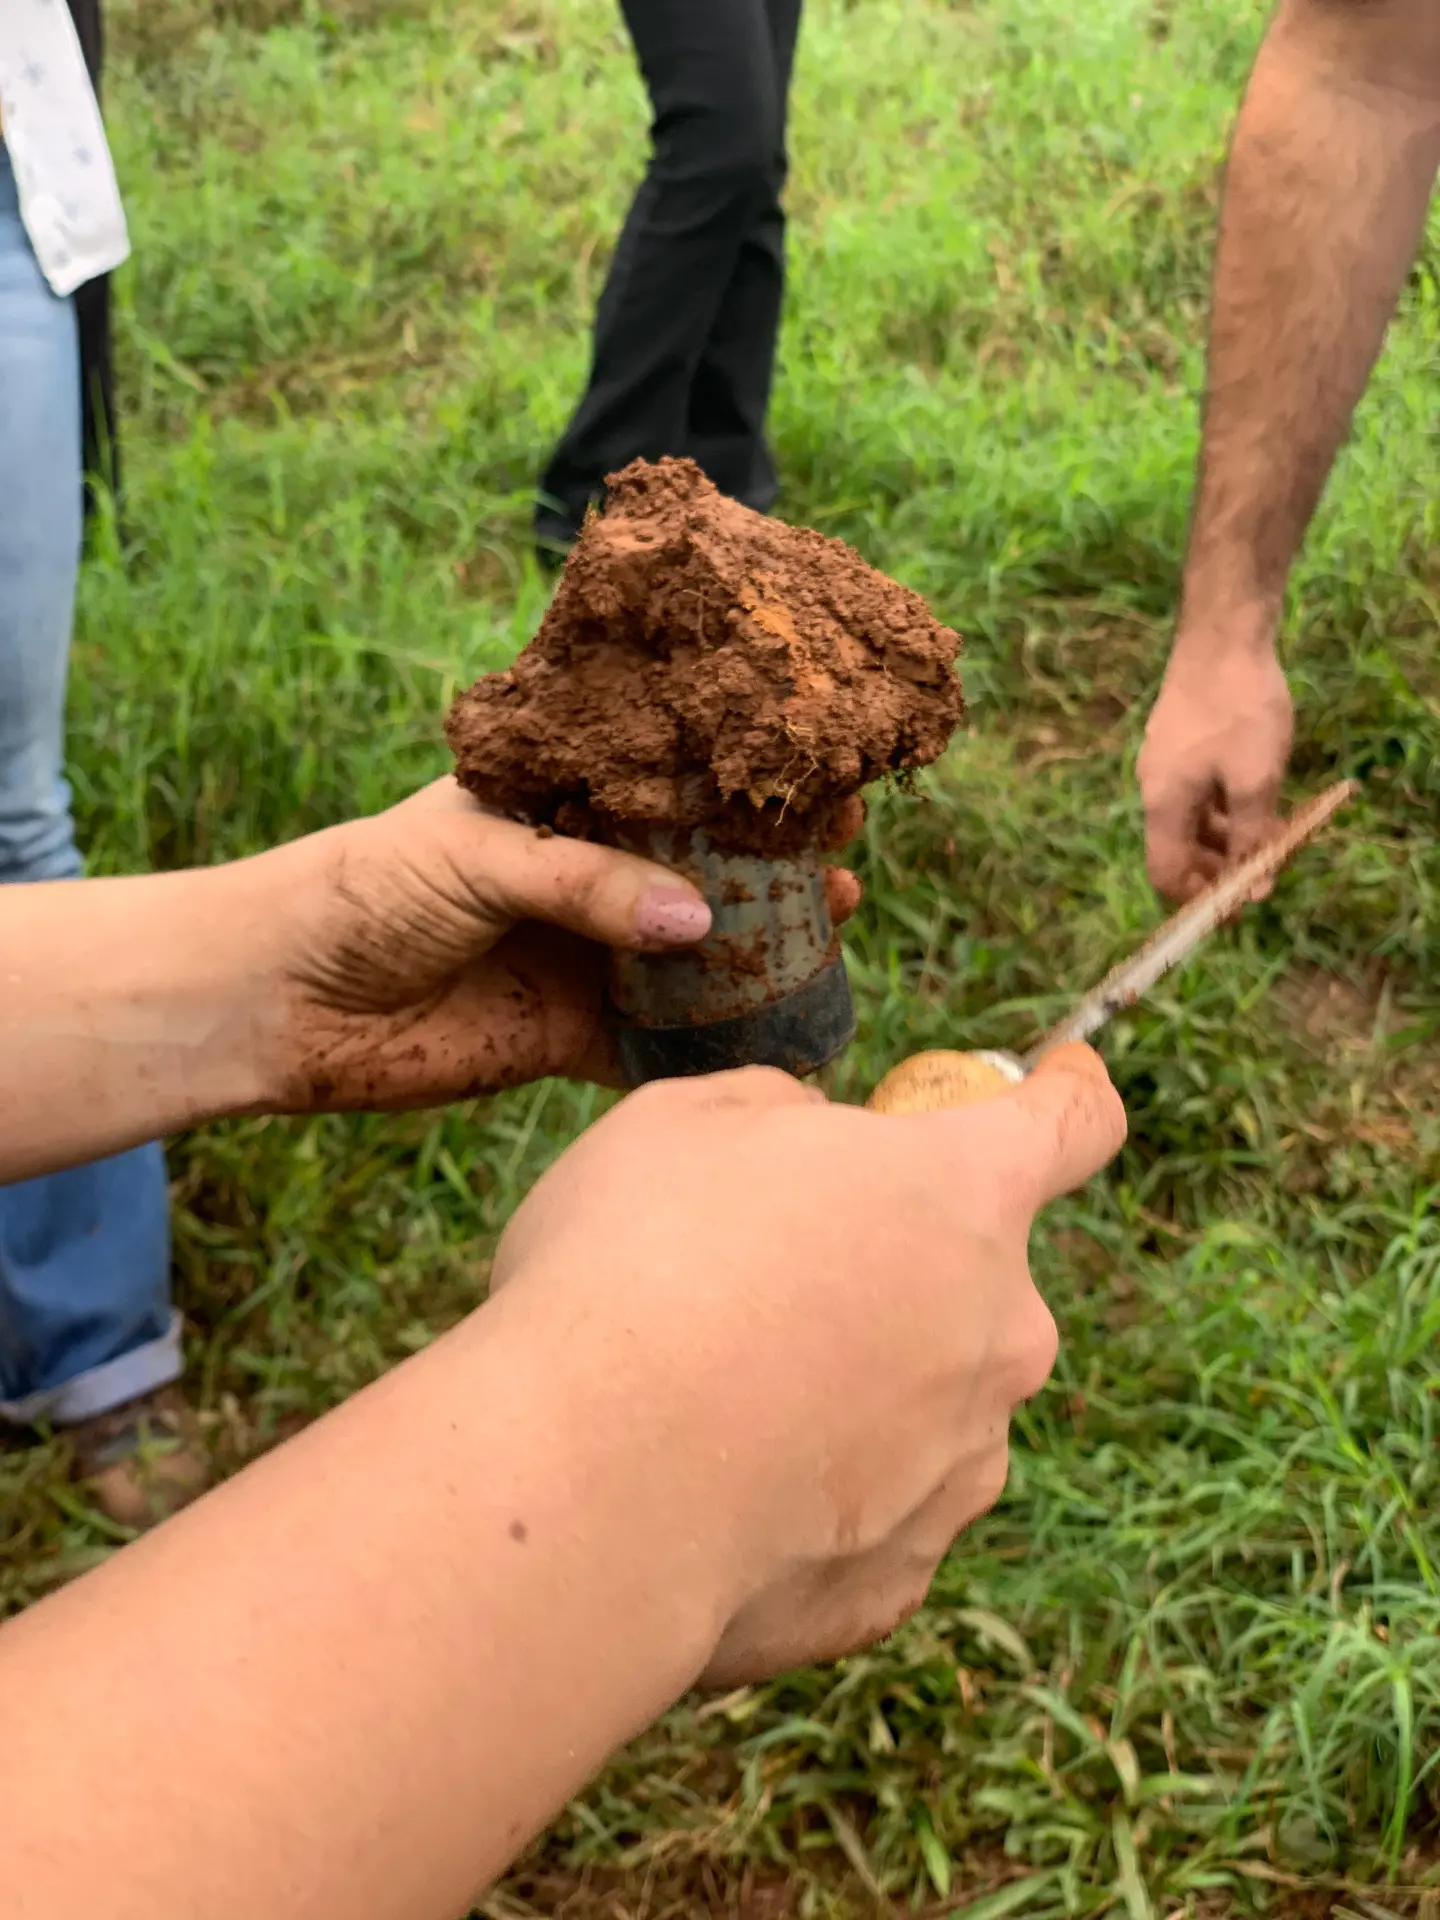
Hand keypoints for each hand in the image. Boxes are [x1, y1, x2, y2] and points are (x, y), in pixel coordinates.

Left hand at [262, 780, 862, 1110]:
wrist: (280, 1002)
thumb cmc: (364, 890)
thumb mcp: (477, 854)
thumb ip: (587, 882)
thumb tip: (702, 920)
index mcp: (554, 808)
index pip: (663, 785)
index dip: (735, 783)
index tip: (810, 777)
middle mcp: (579, 881)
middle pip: (696, 870)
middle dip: (770, 865)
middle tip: (845, 858)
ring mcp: (580, 961)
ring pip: (691, 955)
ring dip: (759, 949)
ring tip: (836, 926)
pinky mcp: (569, 1041)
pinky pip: (658, 1042)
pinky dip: (712, 1040)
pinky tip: (780, 1030)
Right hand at [489, 1044, 1125, 1684]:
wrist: (583, 1489)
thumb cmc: (627, 1272)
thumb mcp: (684, 1121)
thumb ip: (781, 1111)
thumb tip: (812, 1138)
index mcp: (964, 1193)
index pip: (1073, 1122)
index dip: (1069, 1089)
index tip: (1062, 1076)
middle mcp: (1000, 1329)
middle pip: (976, 1276)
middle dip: (893, 1263)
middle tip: (758, 1277)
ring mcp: (963, 1464)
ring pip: (925, 1399)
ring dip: (850, 1384)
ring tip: (707, 1396)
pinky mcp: (904, 1576)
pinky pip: (871, 1508)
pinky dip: (808, 1491)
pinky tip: (706, 1486)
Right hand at [1137, 639, 1293, 901]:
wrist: (1221, 634)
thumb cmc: (1239, 709)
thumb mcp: (1256, 780)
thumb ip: (1252, 838)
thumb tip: (1253, 889)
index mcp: (1164, 805)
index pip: (1165, 875)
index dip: (1197, 900)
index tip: (1238, 904)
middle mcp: (1154, 789)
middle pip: (1177, 850)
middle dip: (1217, 869)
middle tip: (1263, 870)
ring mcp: (1164, 763)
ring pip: (1191, 820)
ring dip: (1225, 838)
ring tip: (1269, 835)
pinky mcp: (1178, 741)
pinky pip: (1196, 792)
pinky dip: (1222, 806)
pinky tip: (1255, 796)